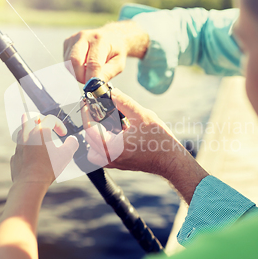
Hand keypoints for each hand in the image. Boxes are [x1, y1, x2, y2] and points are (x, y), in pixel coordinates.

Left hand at [10, 114, 78, 187]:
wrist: (30, 184)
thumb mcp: (66, 155)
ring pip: (22, 130)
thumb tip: (72, 139)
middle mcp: (27, 135)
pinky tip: (33, 154)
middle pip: (30, 117)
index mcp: (40, 131)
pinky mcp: (15, 155)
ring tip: (40, 139)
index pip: (51, 119)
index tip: (64, 134)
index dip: (60, 124)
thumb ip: (72, 143)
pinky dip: (27, 146)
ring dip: (32, 132)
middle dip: (40, 119)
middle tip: (47, 127)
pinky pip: (20, 146)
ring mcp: (19, 145)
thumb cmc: (48, 168)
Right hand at [63, 21, 149, 83]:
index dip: (91, 78)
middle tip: (89, 82)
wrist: (111, 36)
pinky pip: (66, 60)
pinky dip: (73, 68)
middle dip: (80, 76)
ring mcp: (74, 38)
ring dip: (77, 73)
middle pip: (75, 61)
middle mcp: (85, 36)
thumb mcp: (118, 64)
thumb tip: (94, 85)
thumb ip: (107, 74)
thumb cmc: (115, 51)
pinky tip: (83, 65)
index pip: (93, 63)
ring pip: (68, 62)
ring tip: (88, 71)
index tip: (93, 88)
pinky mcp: (67, 42)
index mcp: (100, 40)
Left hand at [83, 89, 208, 202]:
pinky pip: (102, 156)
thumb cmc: (160, 141)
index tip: (87, 102)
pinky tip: (113, 133)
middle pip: (89, 140)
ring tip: (103, 124)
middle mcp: (111, 158)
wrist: (171, 160)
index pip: (90, 130)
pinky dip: (102, 145)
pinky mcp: (119, 165)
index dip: (86, 113)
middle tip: (95, 109)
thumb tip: (113, 93)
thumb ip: (125, 103)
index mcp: (113, 147)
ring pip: (93, 152)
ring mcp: (114, 163)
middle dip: (90, 123)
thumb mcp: (142, 115)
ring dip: (94, 138)